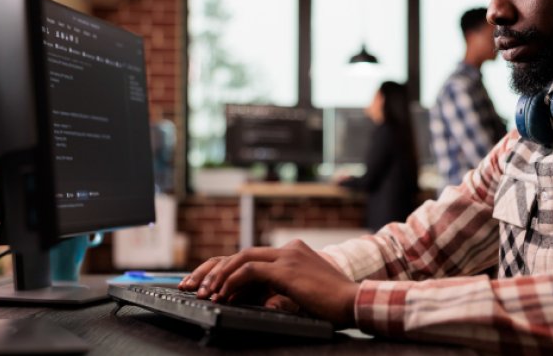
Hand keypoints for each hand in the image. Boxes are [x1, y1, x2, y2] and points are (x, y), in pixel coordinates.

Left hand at [179, 240, 358, 327]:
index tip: (212, 284)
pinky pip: (250, 270)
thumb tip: (263, 298)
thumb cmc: (335, 303)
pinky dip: (232, 281)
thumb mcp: (305, 291)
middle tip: (197, 285)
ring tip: (205, 292)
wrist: (355, 301)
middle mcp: (289, 249)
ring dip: (220, 275)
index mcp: (294, 252)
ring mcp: (288, 257)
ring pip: (242, 258)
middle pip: (243, 253)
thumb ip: (285, 288)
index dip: (230, 269)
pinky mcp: (286, 269)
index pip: (254, 257)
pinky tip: (223, 294)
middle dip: (216, 269)